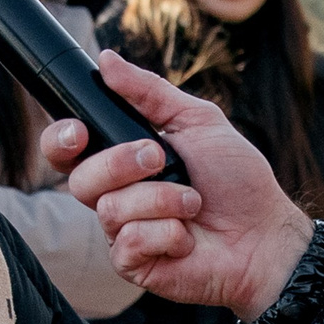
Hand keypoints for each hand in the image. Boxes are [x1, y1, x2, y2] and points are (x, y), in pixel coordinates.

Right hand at [41, 51, 314, 320]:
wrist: (264, 233)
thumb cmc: (236, 179)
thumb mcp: (197, 121)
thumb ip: (149, 91)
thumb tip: (106, 59)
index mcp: (121, 159)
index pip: (65, 150)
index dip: (59, 140)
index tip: (79, 132)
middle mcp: (114, 195)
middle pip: (79, 178)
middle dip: (121, 163)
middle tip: (160, 158)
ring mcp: (121, 231)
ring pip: (109, 209)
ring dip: (161, 199)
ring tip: (193, 203)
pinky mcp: (133, 263)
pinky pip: (128, 242)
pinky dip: (167, 233)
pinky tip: (188, 237)